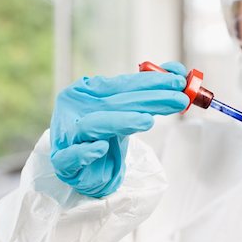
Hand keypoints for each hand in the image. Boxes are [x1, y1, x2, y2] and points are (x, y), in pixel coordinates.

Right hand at [50, 62, 188, 197]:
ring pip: (93, 125)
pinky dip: (85, 153)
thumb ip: (145, 96)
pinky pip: (71, 157)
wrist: (80, 167)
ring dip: (121, 121)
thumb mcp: (124, 113)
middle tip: (178, 98)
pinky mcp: (63, 162)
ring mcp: (67, 135)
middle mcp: (75, 108)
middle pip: (114, 102)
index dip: (151, 81)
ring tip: (147, 120)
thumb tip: (177, 74)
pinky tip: (101, 148)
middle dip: (149, 99)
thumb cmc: (103, 135)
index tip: (178, 80)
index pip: (122, 84)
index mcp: (88, 91)